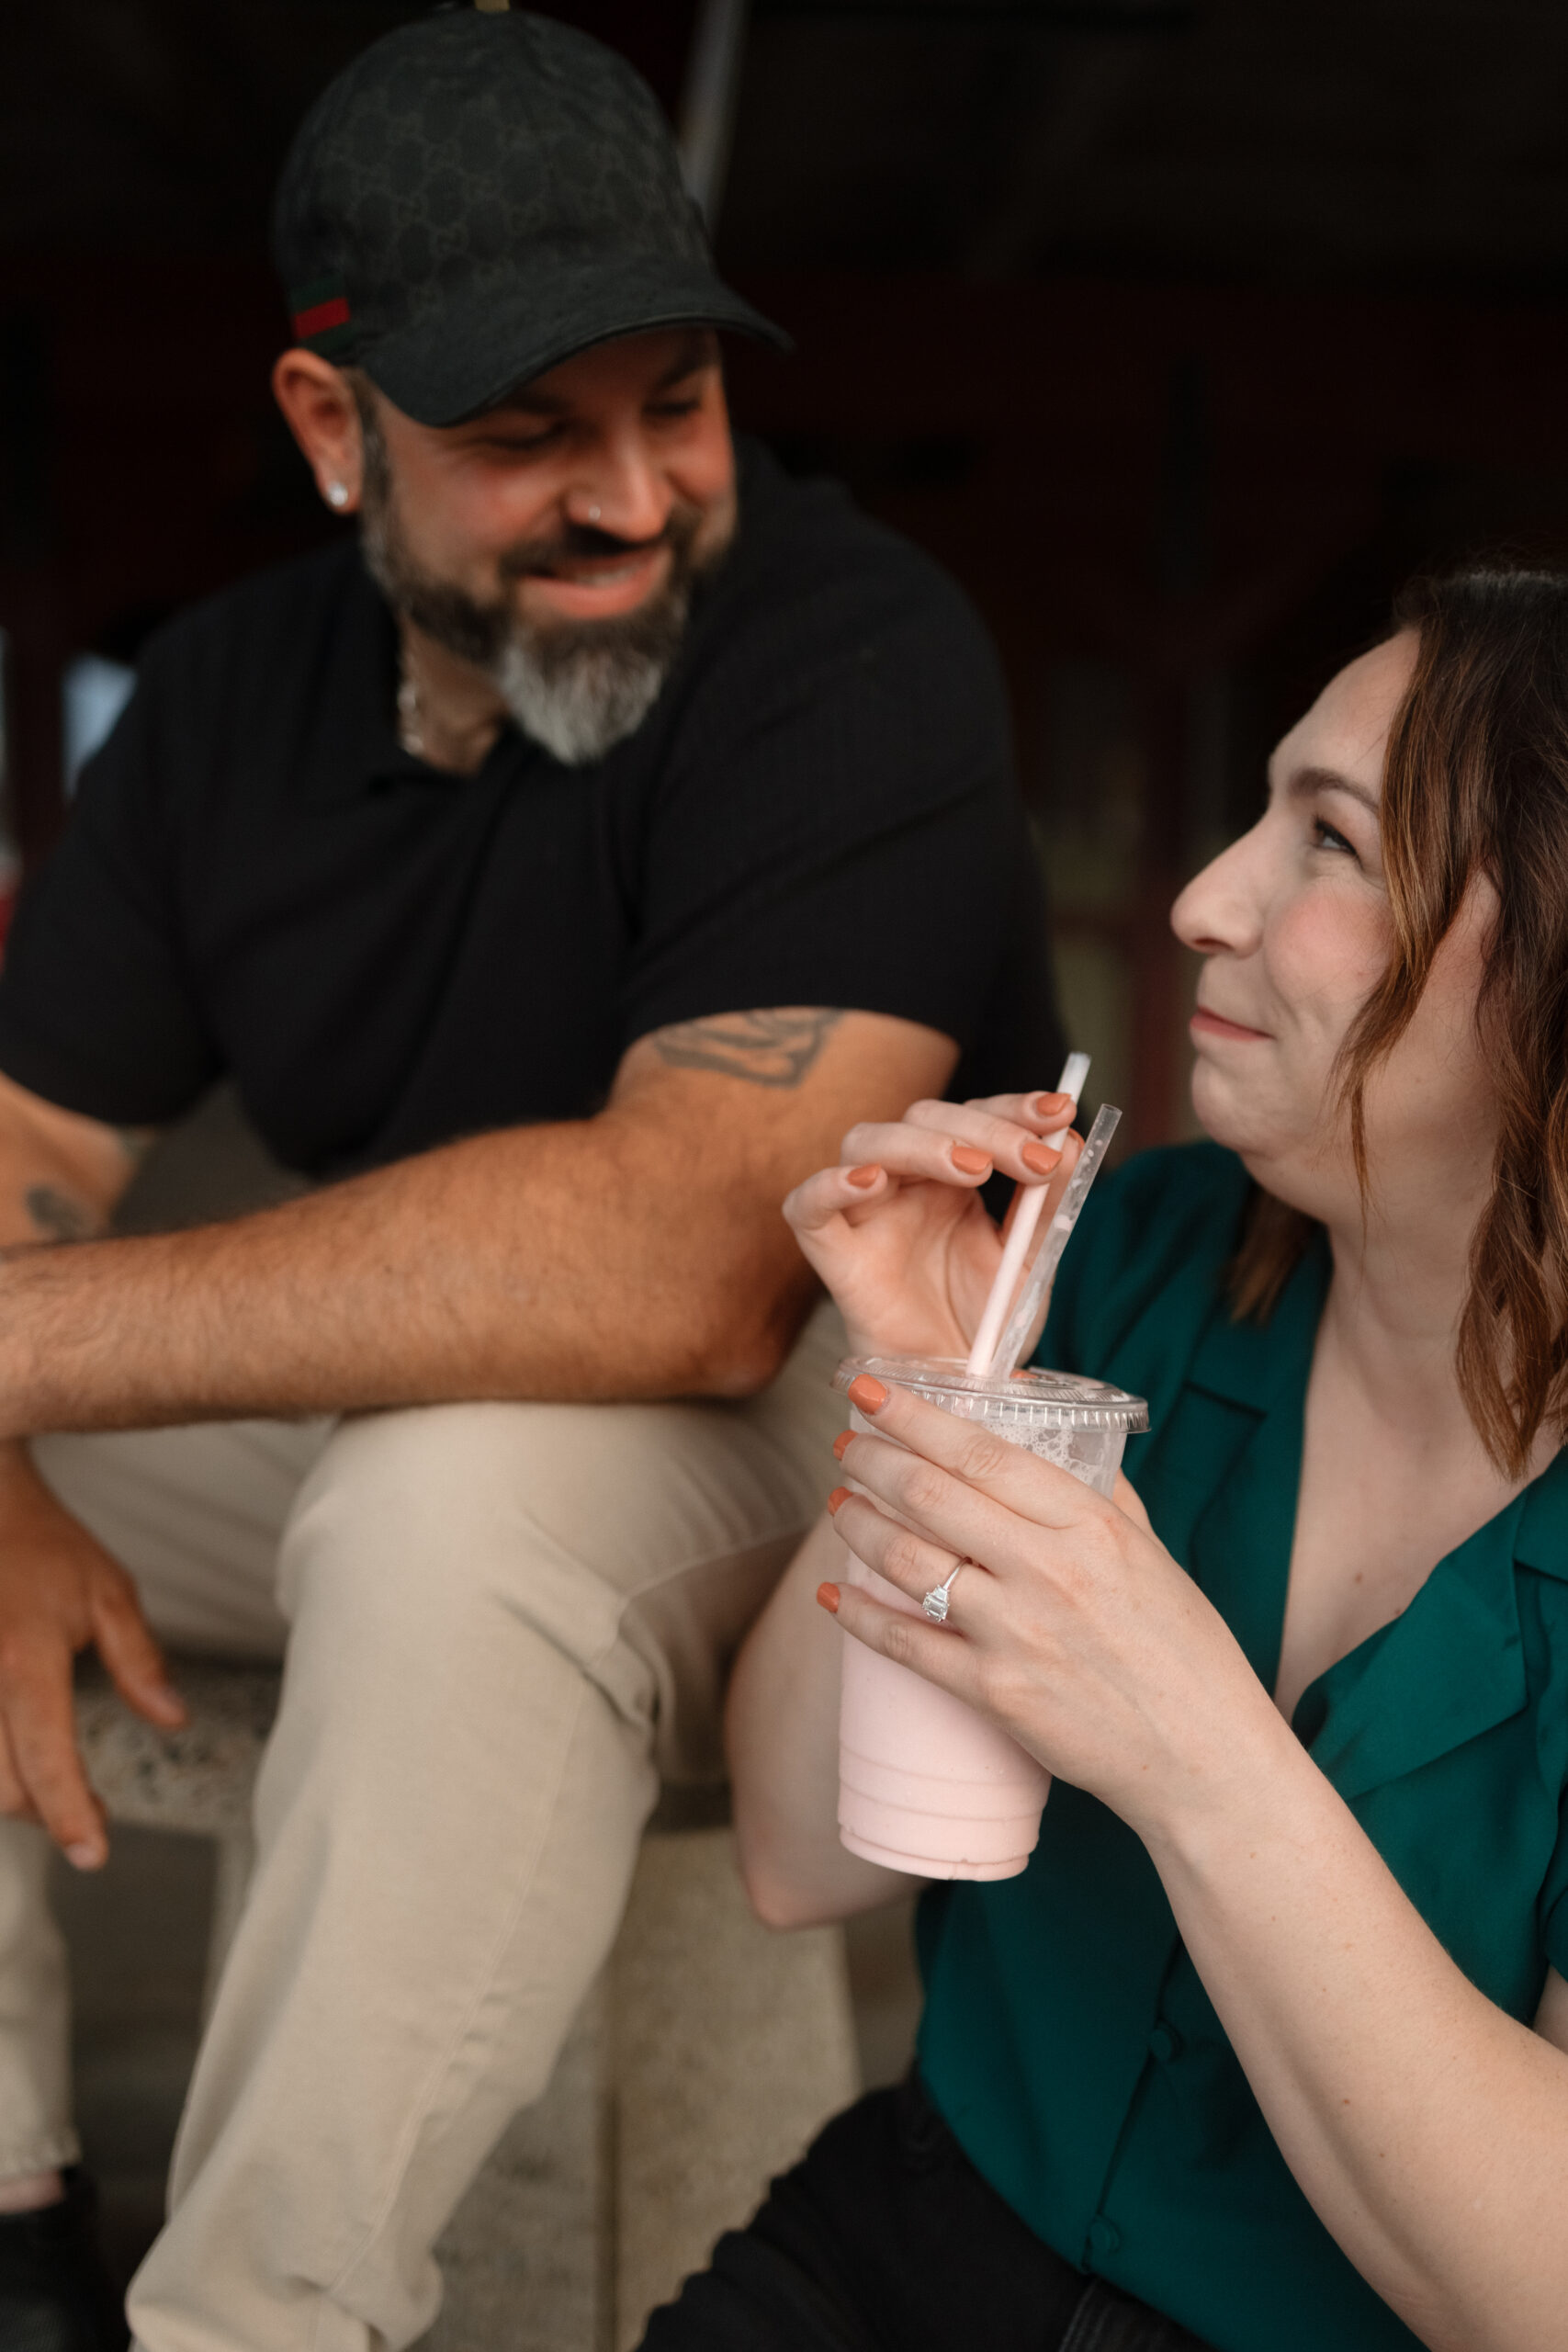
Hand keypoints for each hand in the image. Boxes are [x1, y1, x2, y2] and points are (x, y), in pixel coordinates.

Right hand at [0, 1447, 183, 1866]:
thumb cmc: (42, 1546)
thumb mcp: (107, 1593)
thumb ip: (138, 1661)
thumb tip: (172, 1720)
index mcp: (23, 1660)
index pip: (45, 1758)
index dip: (69, 1815)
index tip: (93, 1852)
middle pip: (2, 1785)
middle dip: (47, 1811)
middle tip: (90, 1812)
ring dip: (15, 1793)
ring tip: (54, 1789)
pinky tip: (20, 1757)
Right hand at [783, 1090, 1082, 1358]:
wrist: (959, 1391)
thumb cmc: (985, 1323)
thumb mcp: (1032, 1260)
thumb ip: (1048, 1202)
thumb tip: (1072, 1140)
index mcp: (951, 1178)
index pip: (973, 1117)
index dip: (1012, 1108)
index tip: (1059, 1111)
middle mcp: (905, 1184)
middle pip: (923, 1119)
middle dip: (984, 1128)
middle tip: (1035, 1157)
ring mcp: (867, 1215)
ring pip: (867, 1143)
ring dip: (922, 1144)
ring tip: (975, 1167)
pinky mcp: (834, 1255)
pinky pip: (807, 1208)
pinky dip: (828, 1186)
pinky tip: (868, 1182)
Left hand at [821, 1376, 1286, 1845]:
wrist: (1204, 1756)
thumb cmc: (1184, 1651)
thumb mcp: (1151, 1553)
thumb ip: (1099, 1495)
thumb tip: (1055, 1439)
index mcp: (1091, 1525)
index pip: (982, 1453)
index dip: (914, 1417)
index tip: (868, 1390)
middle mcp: (1049, 1570)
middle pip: (931, 1496)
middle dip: (872, 1460)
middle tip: (846, 1445)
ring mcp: (1017, 1633)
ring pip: (907, 1560)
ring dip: (858, 1525)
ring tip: (840, 1505)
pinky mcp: (995, 1693)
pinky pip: (905, 1644)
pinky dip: (858, 1616)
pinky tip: (833, 1596)